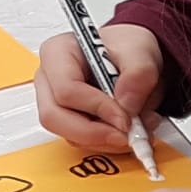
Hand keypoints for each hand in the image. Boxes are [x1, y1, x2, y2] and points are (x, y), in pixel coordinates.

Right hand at [35, 22, 163, 153]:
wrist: (135, 59)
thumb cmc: (127, 48)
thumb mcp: (141, 51)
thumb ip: (139, 73)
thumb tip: (127, 103)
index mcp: (57, 53)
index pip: (66, 89)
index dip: (97, 108)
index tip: (126, 118)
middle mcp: (49, 80)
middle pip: (55, 118)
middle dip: (94, 133)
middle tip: (126, 136)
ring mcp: (56, 103)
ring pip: (69, 135)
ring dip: (106, 140)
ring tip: (136, 129)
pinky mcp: (70, 122)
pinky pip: (83, 142)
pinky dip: (108, 143)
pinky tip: (128, 131)